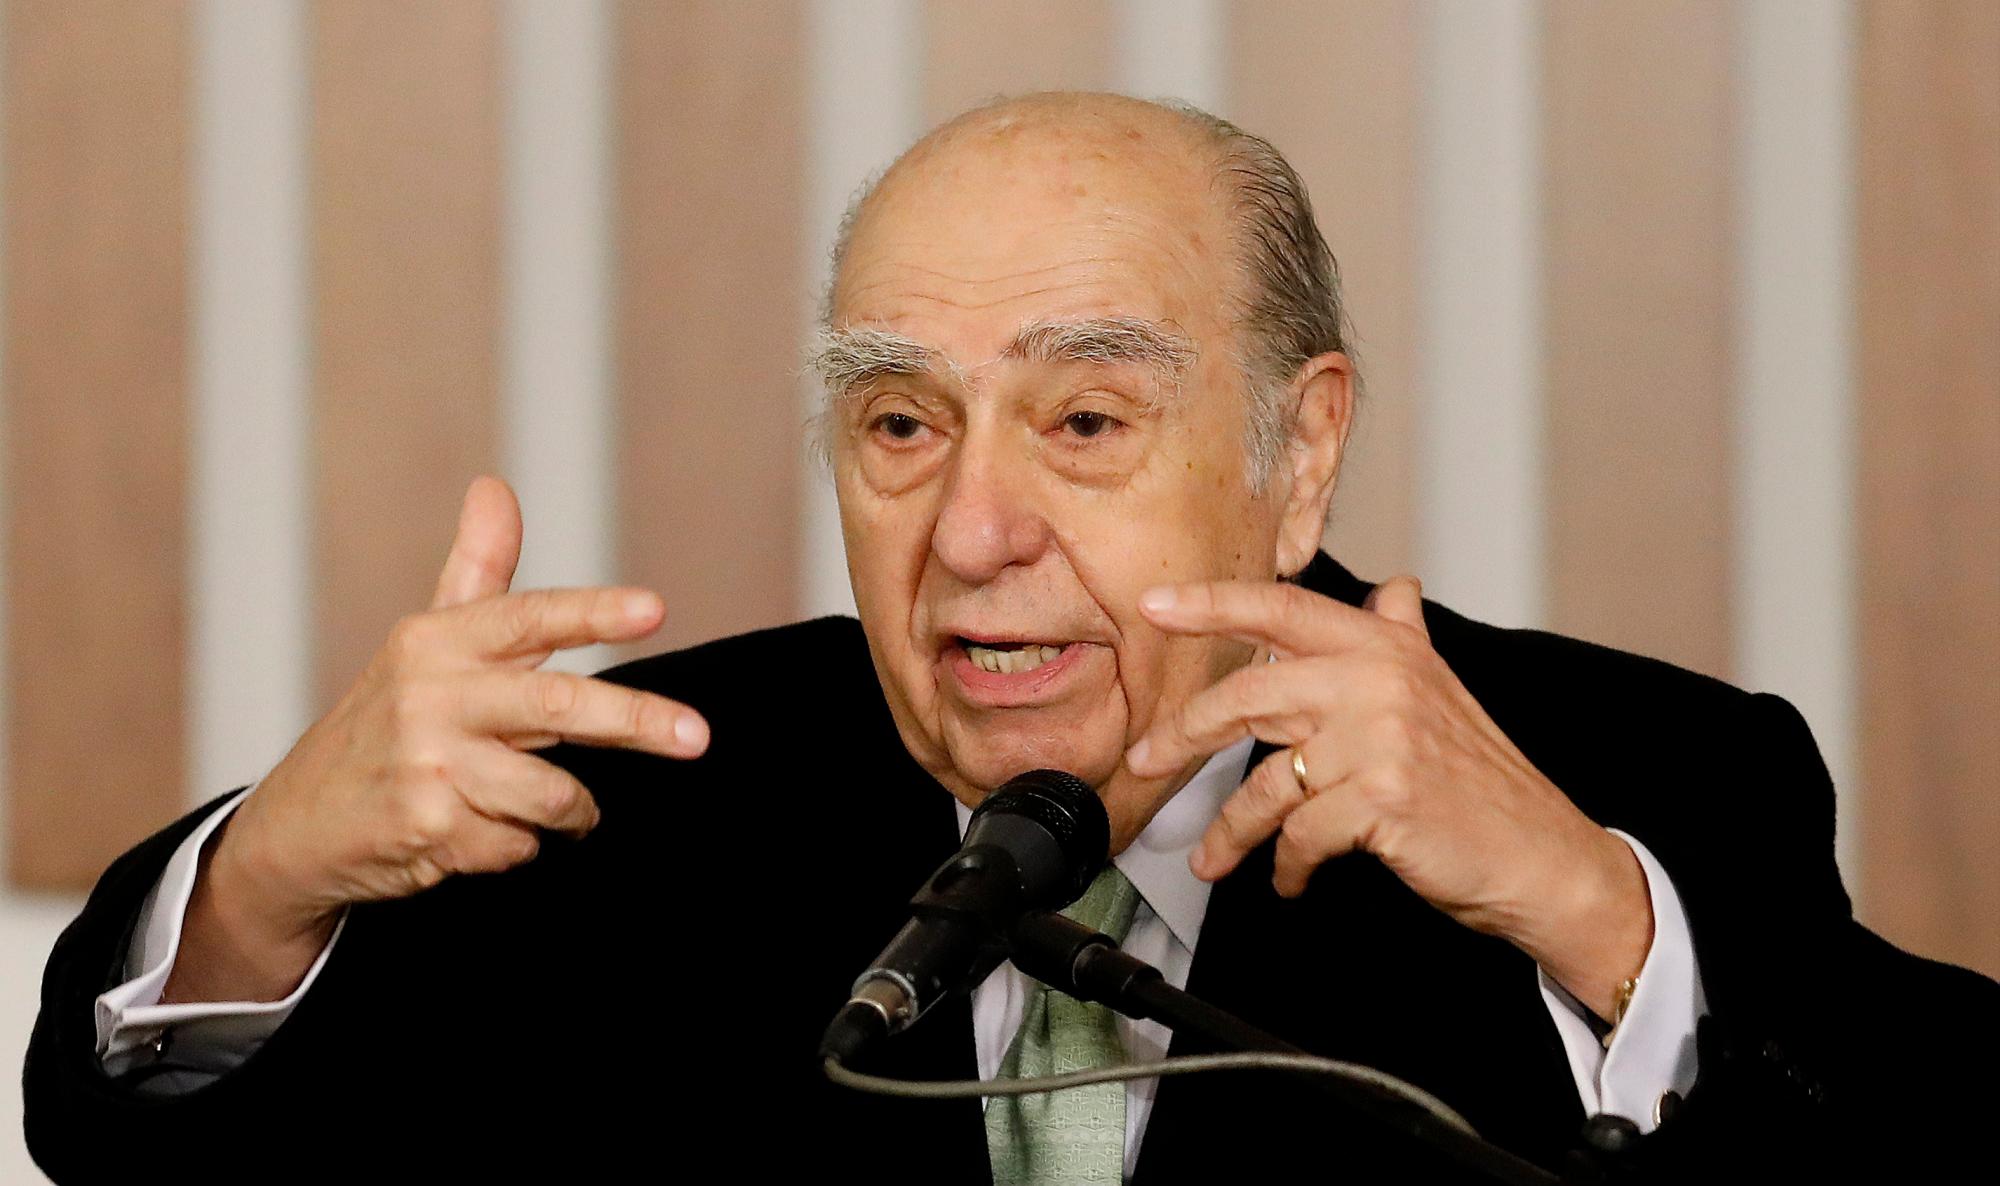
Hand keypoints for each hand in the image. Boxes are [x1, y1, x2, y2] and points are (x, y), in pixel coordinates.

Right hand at [168, 477, 707, 1002]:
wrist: (296, 828)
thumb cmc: (382, 725)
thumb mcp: (424, 645)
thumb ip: (477, 573)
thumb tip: (495, 486)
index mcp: (434, 642)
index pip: (526, 618)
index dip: (592, 613)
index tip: (654, 610)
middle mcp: (428, 698)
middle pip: (555, 704)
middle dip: (635, 720)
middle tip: (698, 737)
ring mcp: (425, 767)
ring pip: (550, 792)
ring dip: (571, 812)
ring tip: (561, 812)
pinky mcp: (427, 831)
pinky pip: (519, 844)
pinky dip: (519, 847)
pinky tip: (483, 835)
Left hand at [1123, 575, 1651, 1020]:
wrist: (1542, 857)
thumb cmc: (1482, 784)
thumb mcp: (1443, 693)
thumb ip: (1403, 639)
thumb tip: (1391, 590)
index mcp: (1384, 647)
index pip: (1282, 608)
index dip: (1212, 603)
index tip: (1154, 606)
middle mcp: (1379, 680)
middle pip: (1248, 694)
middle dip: (1182, 733)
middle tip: (1142, 760)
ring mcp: (1380, 737)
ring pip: (1264, 780)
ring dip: (1228, 830)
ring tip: (1211, 858)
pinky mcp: (1381, 796)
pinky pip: (1298, 833)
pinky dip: (1285, 865)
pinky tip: (1288, 878)